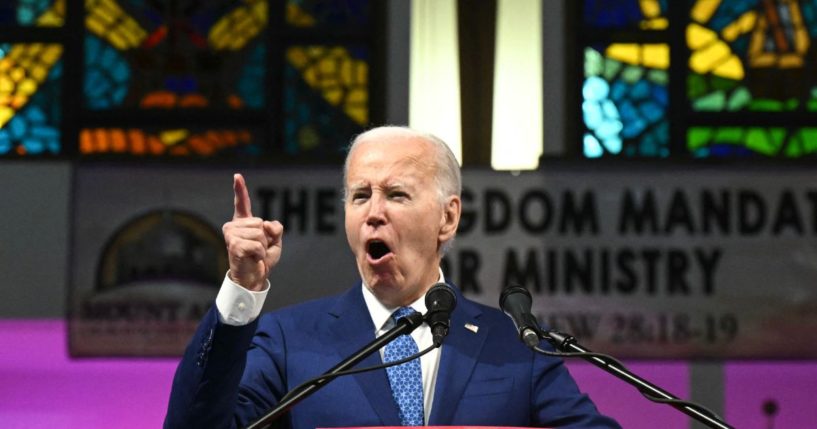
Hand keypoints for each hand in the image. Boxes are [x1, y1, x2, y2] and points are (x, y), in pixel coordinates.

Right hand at [222, 173, 282, 290]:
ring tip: (254, 254)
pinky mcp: (234, 245)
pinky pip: (257, 245)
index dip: (240, 189)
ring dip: (263, 247)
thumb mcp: (275, 241)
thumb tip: (268, 225)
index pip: (242, 203)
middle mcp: (234, 226)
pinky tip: (253, 259)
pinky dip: (260, 254)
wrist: (253, 278)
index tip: (237, 176)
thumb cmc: (261, 259)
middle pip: (260, 223)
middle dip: (266, 238)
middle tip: (258, 250)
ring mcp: (231, 235)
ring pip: (259, 234)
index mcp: (244, 223)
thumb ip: (275, 229)